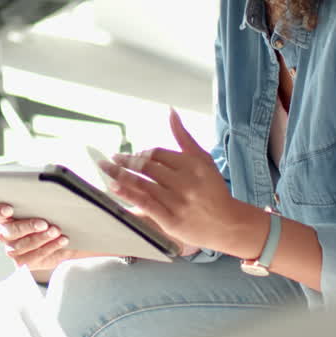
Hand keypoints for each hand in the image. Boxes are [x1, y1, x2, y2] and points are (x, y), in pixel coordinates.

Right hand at [0, 203, 85, 276]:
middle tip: (44, 223)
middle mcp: (5, 233)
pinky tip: (61, 240)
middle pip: (9, 231)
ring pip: (22, 246)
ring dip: (41, 238)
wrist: (59, 240)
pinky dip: (50, 248)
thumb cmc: (48, 218)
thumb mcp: (45, 208)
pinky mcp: (24, 262)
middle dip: (27, 227)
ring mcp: (13, 249)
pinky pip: (34, 257)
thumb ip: (41, 201)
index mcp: (4, 216)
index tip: (9, 209)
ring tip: (56, 231)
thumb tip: (52, 193)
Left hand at [99, 108, 238, 252]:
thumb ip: (183, 137)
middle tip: (110, 160)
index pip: (158, 154)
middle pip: (147, 167)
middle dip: (125, 162)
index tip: (128, 156)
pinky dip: (128, 195)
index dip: (140, 154)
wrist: (228, 225)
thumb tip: (170, 112)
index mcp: (192, 164)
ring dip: (121, 176)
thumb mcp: (203, 160)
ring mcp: (178, 201)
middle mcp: (185, 181)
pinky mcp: (172, 220)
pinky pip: (145, 205)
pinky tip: (115, 188)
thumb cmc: (213, 190)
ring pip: (143, 184)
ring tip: (106, 170)